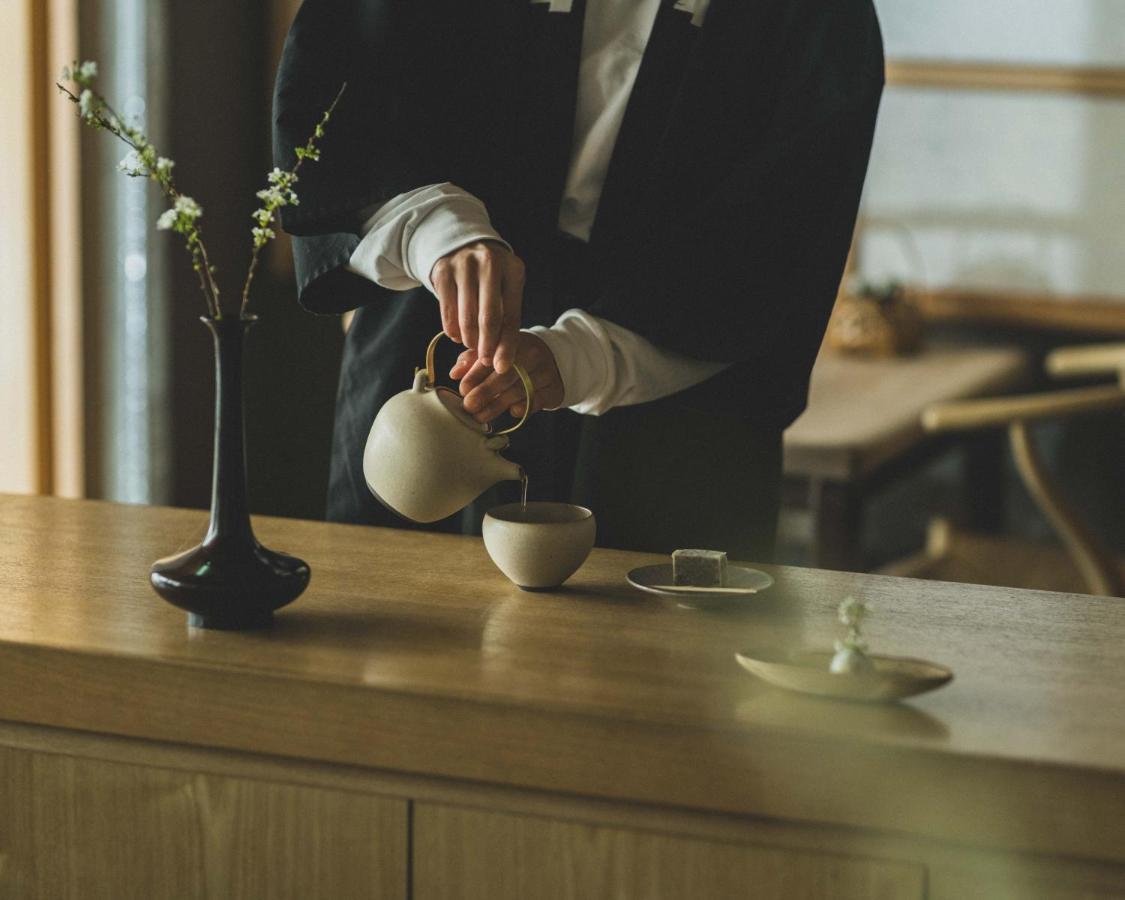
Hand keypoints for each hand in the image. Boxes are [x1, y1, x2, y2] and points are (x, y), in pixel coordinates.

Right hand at [430, 240, 524, 373]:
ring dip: (469, 339)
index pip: (512, 316)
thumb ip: (506, 317)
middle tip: (485, 362)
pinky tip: (457, 335)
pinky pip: (447, 312)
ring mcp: (464, 265)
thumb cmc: (490, 275)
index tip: (502, 367)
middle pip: (489, 318)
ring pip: (466, 318)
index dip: (507, 345)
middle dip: (487, 346)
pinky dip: (452, 330)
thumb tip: (500, 360)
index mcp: (513, 269)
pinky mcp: (442, 271)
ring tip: (472, 344)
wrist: (461, 242)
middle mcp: (489, 264)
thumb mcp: (505, 286)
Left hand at [451, 332, 563, 423]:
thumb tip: (454, 373)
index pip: (493, 356)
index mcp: (513, 340)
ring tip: (479, 416)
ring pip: (518, 392)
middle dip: (484, 393)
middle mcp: (531, 354)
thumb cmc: (517, 357)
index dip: (475, 374)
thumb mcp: (496, 351)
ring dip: (496, 407)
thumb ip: (473, 359)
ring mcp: (545, 372)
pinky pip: (535, 401)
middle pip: (505, 376)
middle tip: (468, 406)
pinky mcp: (553, 388)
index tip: (463, 389)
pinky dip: (521, 408)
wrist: (555, 359)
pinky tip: (509, 412)